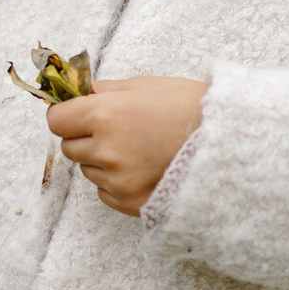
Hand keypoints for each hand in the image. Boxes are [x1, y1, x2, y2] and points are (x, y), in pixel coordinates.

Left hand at [45, 77, 207, 216]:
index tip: (78, 114)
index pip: (56, 121)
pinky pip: (105, 192)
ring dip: (101, 161)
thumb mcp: (146, 86)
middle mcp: (106, 150)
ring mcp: (118, 180)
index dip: (67, 115)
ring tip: (138, 149)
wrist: (232, 145)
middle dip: (84, 138)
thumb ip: (105, 91)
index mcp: (105, 115)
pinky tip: (144, 168)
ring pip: (88, 170)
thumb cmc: (191, 108)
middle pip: (69, 147)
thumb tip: (78, 94)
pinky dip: (116, 182)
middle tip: (115, 130)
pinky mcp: (131, 203)